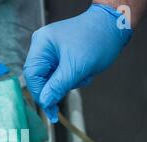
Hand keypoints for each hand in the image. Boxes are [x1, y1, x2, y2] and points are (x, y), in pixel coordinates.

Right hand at [23, 4, 132, 122]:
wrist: (114, 26)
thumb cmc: (97, 40)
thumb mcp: (77, 67)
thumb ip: (58, 87)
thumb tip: (45, 103)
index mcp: (41, 44)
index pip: (32, 75)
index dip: (40, 94)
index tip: (50, 109)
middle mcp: (42, 47)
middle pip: (40, 78)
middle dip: (58, 86)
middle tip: (72, 89)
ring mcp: (51, 52)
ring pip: (51, 79)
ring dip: (68, 83)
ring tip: (84, 75)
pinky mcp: (60, 57)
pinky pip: (60, 76)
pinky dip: (72, 79)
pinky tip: (84, 72)